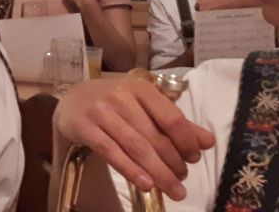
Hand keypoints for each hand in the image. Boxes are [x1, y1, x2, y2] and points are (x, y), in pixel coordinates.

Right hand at [54, 75, 214, 200]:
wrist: (71, 101)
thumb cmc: (113, 103)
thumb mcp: (143, 106)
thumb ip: (174, 122)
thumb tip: (208, 141)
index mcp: (141, 89)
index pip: (171, 118)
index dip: (186, 142)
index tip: (194, 159)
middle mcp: (121, 97)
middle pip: (154, 137)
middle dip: (173, 163)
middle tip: (181, 180)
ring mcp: (101, 112)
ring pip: (136, 147)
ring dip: (158, 172)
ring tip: (173, 190)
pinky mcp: (85, 127)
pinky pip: (112, 153)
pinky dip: (131, 170)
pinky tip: (146, 185)